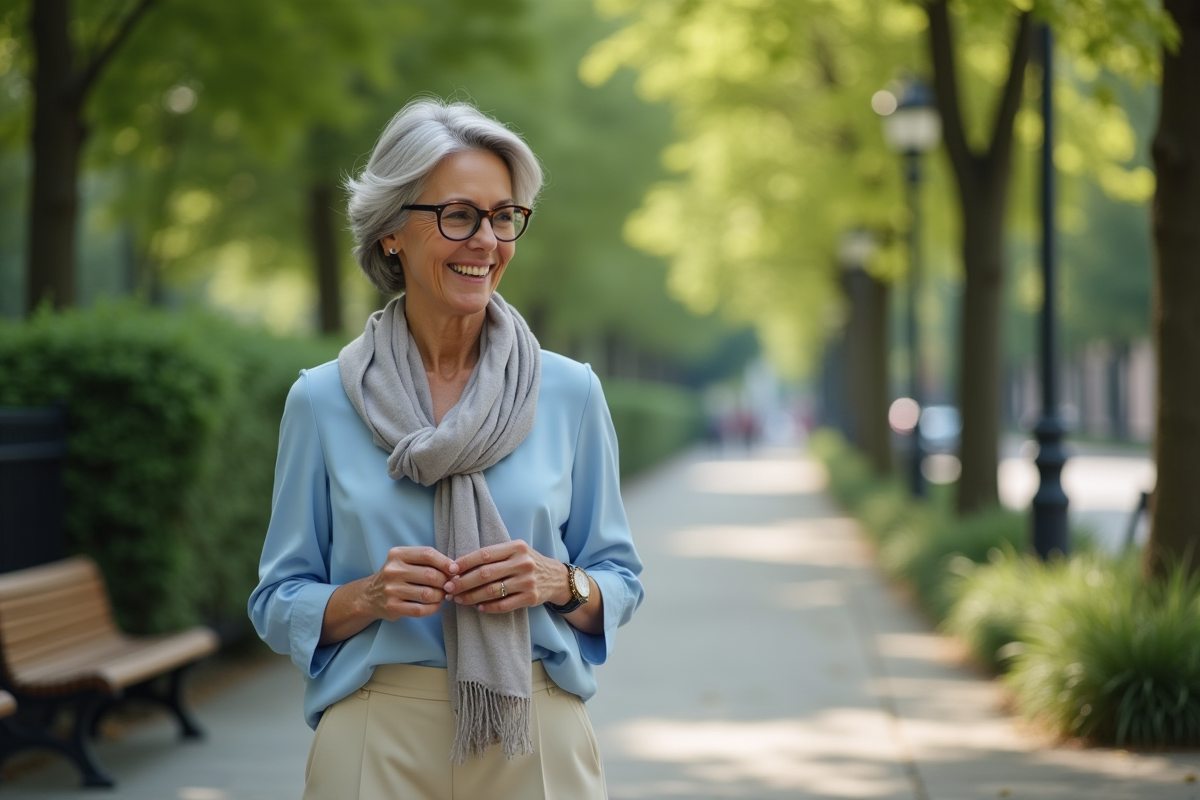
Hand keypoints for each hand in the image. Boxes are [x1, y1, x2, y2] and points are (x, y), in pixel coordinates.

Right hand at [363, 546, 455, 620]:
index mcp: (398, 555)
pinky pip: (420, 610)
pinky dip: (433, 608)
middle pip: (430, 575)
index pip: (427, 554)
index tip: (455, 570)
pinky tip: (435, 605)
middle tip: (450, 586)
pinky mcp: (393, 607)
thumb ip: (427, 561)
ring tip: (442, 595)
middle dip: (446, 582)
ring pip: (427, 594)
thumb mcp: (406, 561)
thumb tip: (454, 570)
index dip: (445, 562)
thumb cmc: (397, 576)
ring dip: (441, 596)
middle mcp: (393, 570)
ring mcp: (391, 590)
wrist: (370, 595)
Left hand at [444, 541, 570, 613]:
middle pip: (484, 574)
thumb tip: (460, 566)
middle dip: (462, 582)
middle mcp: (522, 563)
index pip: (484, 554)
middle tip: (449, 588)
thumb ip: (494, 556)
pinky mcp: (531, 597)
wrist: (556, 577)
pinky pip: (503, 605)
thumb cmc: (528, 562)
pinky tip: (479, 607)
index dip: (464, 563)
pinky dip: (488, 607)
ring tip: (459, 599)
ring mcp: (527, 581)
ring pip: (491, 591)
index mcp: (516, 547)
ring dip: (471, 597)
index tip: (450, 570)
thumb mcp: (515, 551)